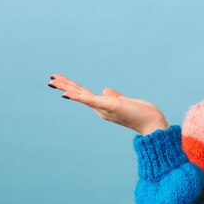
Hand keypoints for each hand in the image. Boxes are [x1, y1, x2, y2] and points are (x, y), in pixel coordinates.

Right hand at [48, 74, 169, 135]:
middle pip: (80, 95)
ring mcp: (105, 109)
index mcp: (104, 107)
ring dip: (67, 88)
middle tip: (50, 79)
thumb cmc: (143, 114)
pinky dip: (79, 97)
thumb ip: (115, 97)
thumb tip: (106, 90)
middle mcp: (101, 109)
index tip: (60, 79)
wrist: (153, 125)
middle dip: (65, 86)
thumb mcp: (126, 102)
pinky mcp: (111, 107)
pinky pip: (91, 101)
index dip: (73, 87)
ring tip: (53, 82)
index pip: (85, 95)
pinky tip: (67, 94)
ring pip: (82, 96)